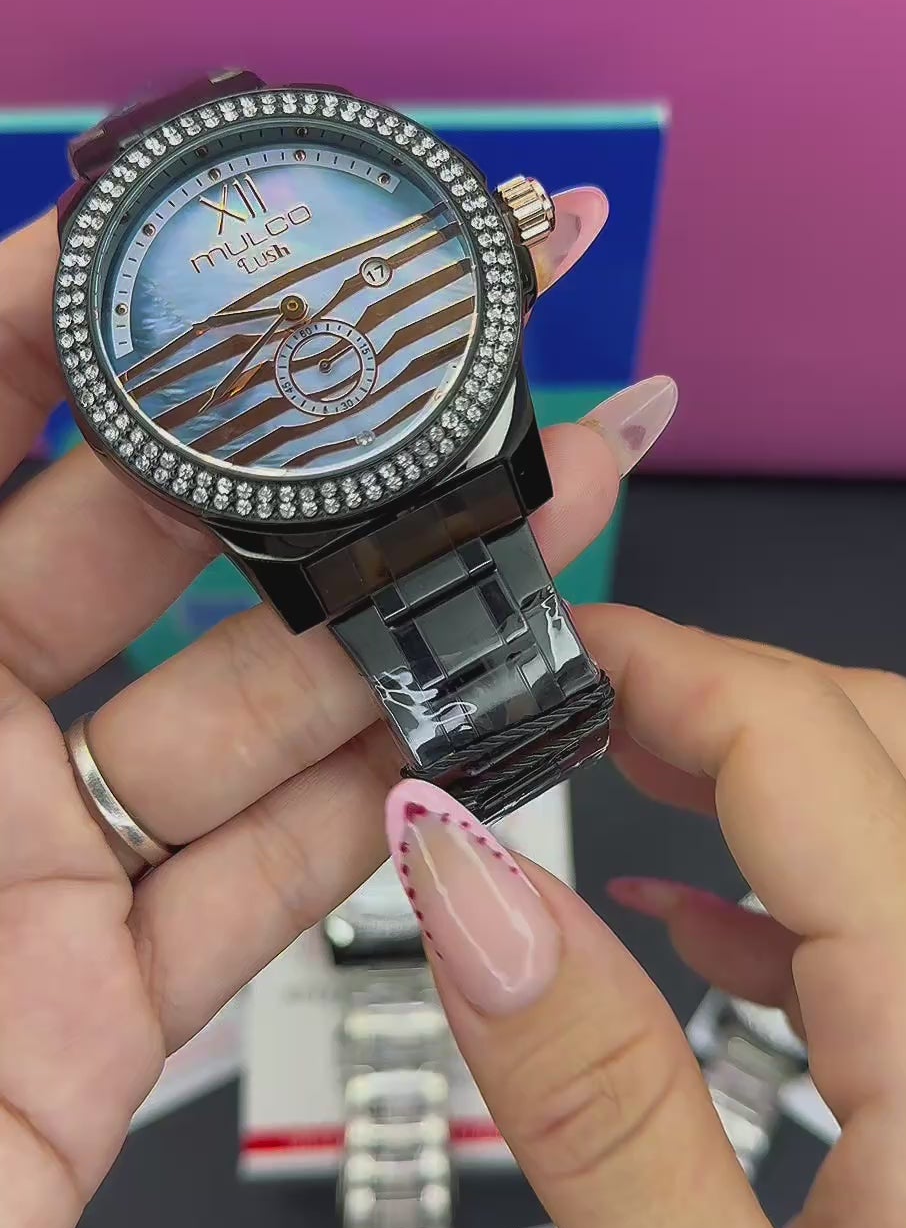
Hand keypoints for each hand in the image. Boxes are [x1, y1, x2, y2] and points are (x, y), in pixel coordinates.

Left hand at [0, 192, 671, 1227]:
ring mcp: (37, 858)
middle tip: (448, 355)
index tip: (220, 223)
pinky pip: (271, 888)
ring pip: (253, 709)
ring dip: (402, 615)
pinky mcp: (110, 1005)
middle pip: (160, 542)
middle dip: (317, 442)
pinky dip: (384, 814)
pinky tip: (478, 717)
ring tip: (535, 515)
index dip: (100, 300)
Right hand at [385, 608, 905, 1227]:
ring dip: (748, 778)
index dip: (658, 660)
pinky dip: (786, 897)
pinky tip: (696, 928)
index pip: (805, 743)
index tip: (533, 646)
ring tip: (602, 770)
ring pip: (901, 838)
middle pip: (877, 749)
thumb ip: (600, 1110)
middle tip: (559, 686)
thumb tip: (479, 895)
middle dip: (710, 685)